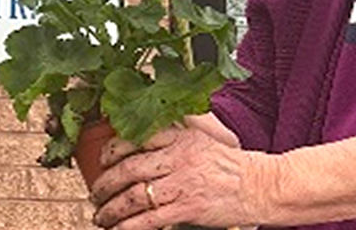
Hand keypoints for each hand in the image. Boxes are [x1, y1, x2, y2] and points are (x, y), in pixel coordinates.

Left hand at [89, 125, 272, 229]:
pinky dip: (128, 226)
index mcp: (180, 137)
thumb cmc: (230, 166)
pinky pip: (149, 219)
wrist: (259, 186)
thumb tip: (146, 136)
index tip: (103, 159)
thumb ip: (175, 135)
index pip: (137, 137)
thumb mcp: (203, 139)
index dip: (113, 149)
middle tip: (96, 193)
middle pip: (129, 168)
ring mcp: (182, 183)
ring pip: (134, 196)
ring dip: (111, 209)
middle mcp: (178, 157)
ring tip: (101, 216)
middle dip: (106, 184)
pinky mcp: (187, 208)